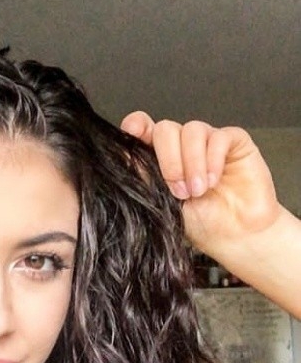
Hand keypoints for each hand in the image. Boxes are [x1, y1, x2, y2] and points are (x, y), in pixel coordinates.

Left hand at [120, 112, 281, 254]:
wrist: (233, 237)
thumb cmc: (200, 224)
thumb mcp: (164, 204)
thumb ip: (146, 179)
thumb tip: (126, 158)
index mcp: (161, 158)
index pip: (144, 130)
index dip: (137, 125)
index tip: (132, 131)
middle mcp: (183, 146)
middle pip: (166, 129)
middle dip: (169, 160)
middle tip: (178, 191)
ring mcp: (208, 142)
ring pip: (192, 130)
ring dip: (192, 162)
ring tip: (197, 191)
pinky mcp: (235, 142)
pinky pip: (220, 136)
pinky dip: (213, 158)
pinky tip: (213, 180)